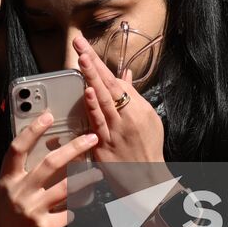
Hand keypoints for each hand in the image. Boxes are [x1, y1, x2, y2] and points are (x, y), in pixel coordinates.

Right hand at [0, 112, 99, 226]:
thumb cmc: (8, 220)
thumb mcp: (4, 195)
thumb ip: (18, 176)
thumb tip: (41, 150)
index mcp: (6, 182)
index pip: (17, 149)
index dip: (32, 131)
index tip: (48, 116)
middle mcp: (18, 194)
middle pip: (49, 163)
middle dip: (74, 148)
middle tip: (92, 138)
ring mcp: (32, 211)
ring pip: (66, 188)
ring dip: (85, 179)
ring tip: (97, 173)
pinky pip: (69, 212)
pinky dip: (77, 207)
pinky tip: (82, 204)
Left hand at [74, 35, 169, 197]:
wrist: (148, 182)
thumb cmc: (148, 149)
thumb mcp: (148, 119)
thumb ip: (133, 96)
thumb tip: (124, 75)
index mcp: (138, 108)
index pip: (115, 80)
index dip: (99, 63)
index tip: (86, 48)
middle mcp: (128, 116)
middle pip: (108, 85)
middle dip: (92, 63)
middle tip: (80, 44)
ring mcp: (115, 130)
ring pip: (102, 100)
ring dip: (91, 78)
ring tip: (82, 60)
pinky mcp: (105, 145)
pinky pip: (98, 123)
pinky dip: (92, 106)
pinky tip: (87, 93)